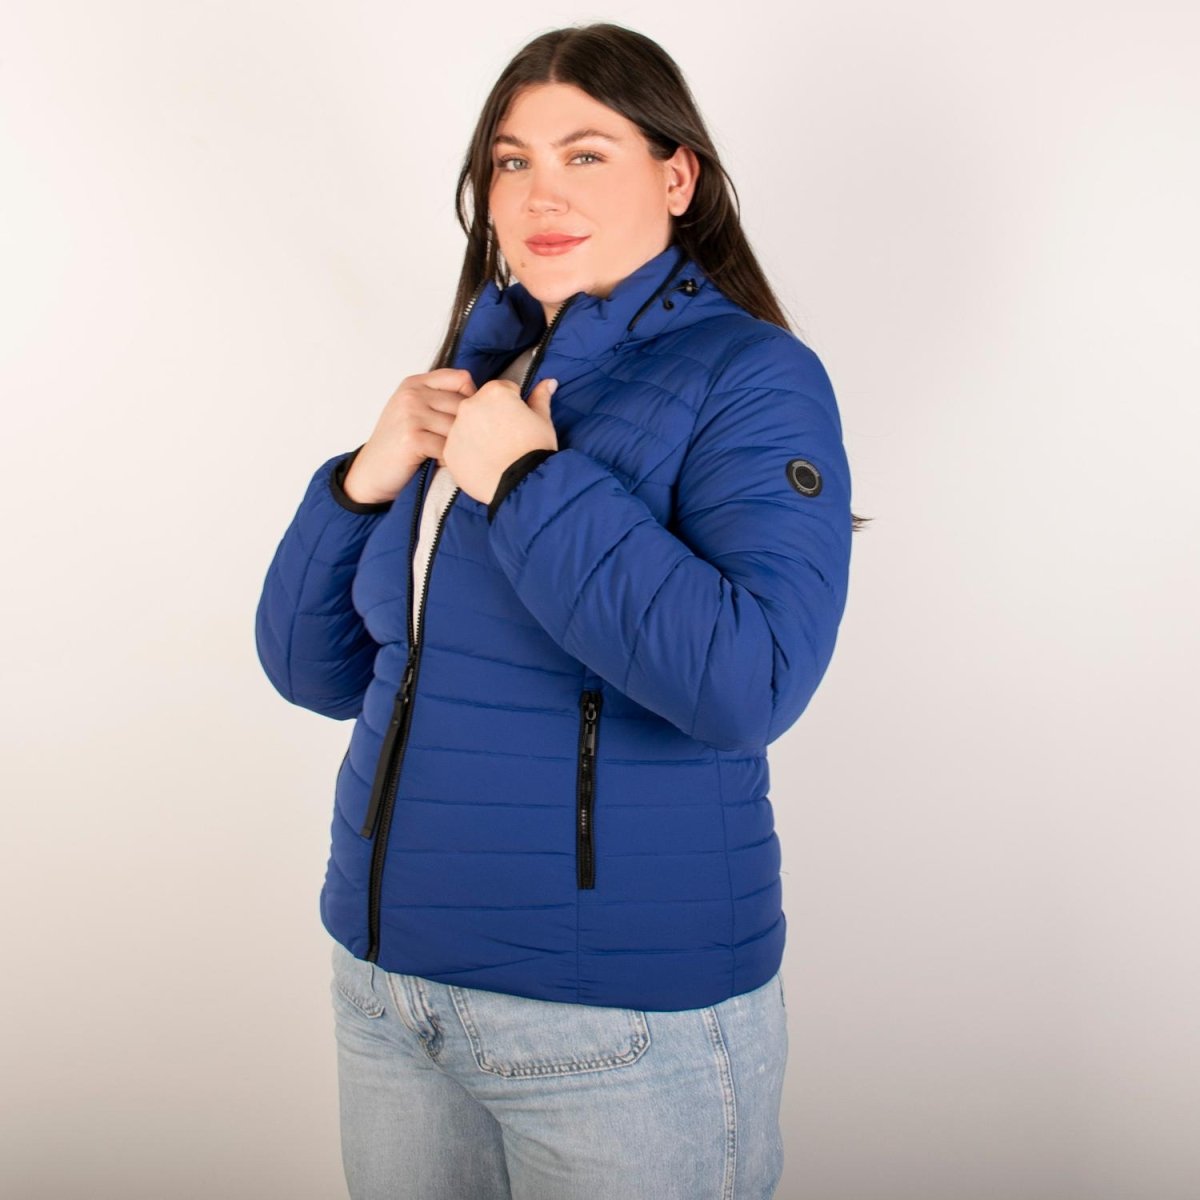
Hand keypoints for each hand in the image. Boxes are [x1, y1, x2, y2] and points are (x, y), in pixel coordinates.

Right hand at [342, 368, 476, 504]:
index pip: (461, 378)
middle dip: (469, 429)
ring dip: (461, 447)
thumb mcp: (415, 413)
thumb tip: (485, 401)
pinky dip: (451, 462)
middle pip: (464, 405)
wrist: (370, 474)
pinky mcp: (412, 438)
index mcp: (414, 384)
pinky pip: (449, 449)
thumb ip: (441, 401)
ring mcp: (411, 415)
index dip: (473, 399)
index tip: (469, 420)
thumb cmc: (398, 447)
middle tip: (461, 447)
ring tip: (451, 457)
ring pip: (459, 428)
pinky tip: (442, 466)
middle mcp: (412, 395)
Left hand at [443, 376, 558, 505]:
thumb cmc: (535, 450)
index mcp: (494, 392)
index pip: (502, 390)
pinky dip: (468, 452)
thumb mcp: (543, 420)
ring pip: (465, 426)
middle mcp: (469, 405)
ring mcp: (456, 428)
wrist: (521, 484)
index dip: (513, 405)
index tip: (518, 420)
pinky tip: (484, 462)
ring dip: (477, 433)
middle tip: (506, 438)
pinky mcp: (449, 451)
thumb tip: (549, 382)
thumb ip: (540, 398)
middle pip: (480, 405)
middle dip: (491, 416)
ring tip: (495, 452)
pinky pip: (458, 447)